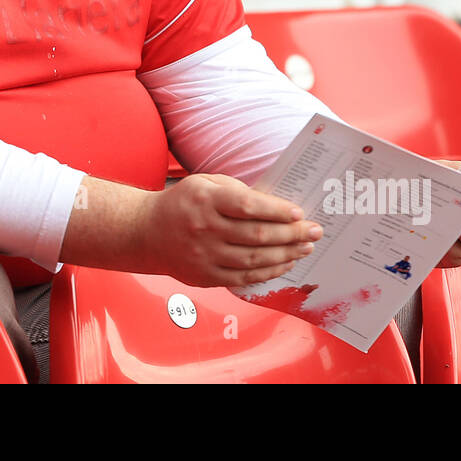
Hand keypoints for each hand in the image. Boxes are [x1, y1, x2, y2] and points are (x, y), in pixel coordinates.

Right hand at [136, 173, 323, 287]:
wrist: (146, 232)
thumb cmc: (183, 203)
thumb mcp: (205, 183)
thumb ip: (237, 191)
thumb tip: (277, 207)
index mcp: (205, 200)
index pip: (247, 206)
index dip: (276, 210)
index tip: (298, 212)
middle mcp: (204, 229)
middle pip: (256, 236)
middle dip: (291, 234)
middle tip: (314, 231)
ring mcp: (204, 256)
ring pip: (254, 260)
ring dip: (285, 255)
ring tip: (305, 247)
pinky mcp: (205, 276)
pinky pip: (244, 277)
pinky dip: (268, 272)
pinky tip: (285, 264)